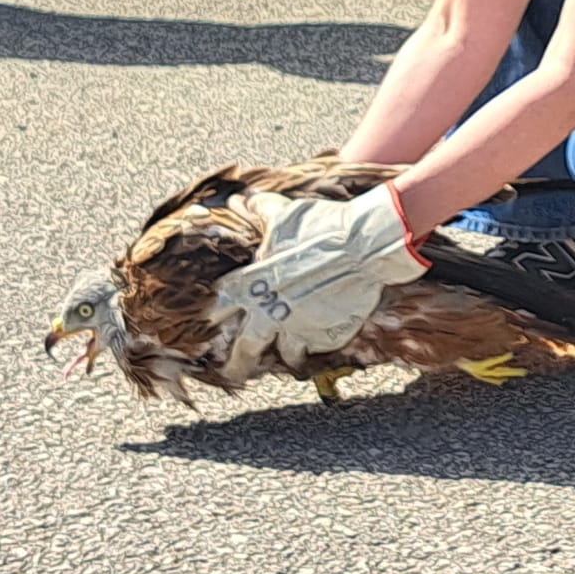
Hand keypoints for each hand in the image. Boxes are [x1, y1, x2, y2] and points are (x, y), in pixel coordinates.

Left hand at [212, 184, 427, 365]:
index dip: (212, 317)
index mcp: (254, 284)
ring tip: (286, 357)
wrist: (366, 244)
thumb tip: (236, 201)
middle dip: (236, 363)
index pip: (220, 307)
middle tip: (233, 372)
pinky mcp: (326, 335)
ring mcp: (299, 327)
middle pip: (245, 347)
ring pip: (284, 354)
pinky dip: (318, 344)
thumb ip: (258, 211)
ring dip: (284, 355)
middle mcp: (271, 312)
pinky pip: (318, 347)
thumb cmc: (323, 226)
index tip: (208, 325)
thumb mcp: (285, 215)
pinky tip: (321, 339)